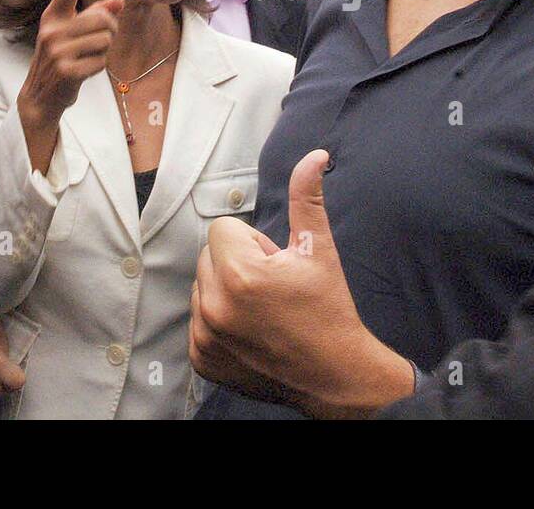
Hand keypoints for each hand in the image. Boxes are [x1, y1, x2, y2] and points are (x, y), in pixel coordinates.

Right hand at [17, 0, 123, 124]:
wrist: (41, 96)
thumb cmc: (63, 59)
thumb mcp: (75, 34)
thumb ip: (97, 14)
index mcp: (53, 15)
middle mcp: (51, 29)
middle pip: (102, 18)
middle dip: (110, 30)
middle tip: (100, 42)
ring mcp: (57, 50)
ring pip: (105, 39)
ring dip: (104, 50)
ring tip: (87, 58)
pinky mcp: (65, 70)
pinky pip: (100, 61)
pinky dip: (98, 66)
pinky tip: (84, 71)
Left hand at [189, 150, 413, 418]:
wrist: (334, 376)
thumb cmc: (329, 311)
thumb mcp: (319, 250)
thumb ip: (307, 198)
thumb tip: (314, 156)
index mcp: (241, 275)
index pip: (224, 229)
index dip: (254, 242)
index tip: (276, 265)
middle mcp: (216, 307)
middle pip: (210, 256)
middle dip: (237, 263)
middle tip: (272, 287)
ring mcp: (206, 337)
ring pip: (202, 286)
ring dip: (225, 291)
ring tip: (262, 309)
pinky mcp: (202, 359)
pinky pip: (198, 319)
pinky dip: (219, 321)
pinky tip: (251, 330)